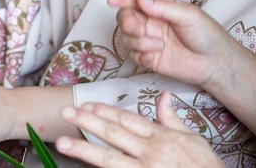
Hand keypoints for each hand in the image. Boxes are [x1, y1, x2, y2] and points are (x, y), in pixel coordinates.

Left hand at [56, 92, 223, 167]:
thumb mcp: (193, 139)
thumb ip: (172, 119)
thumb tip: (163, 96)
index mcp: (162, 138)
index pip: (127, 120)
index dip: (104, 111)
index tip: (86, 104)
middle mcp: (151, 153)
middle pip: (113, 134)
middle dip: (87, 122)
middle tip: (65, 112)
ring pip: (109, 159)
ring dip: (84, 150)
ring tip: (62, 143)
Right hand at [108, 0, 230, 87]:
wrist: (216, 63)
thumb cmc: (207, 34)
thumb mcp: (189, 15)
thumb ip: (164, 7)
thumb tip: (141, 0)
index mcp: (159, 6)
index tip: (112, 0)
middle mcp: (150, 22)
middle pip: (125, 17)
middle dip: (128, 23)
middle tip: (141, 29)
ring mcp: (148, 39)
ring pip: (126, 37)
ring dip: (139, 42)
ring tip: (159, 46)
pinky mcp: (148, 57)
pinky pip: (132, 55)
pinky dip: (140, 56)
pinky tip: (154, 58)